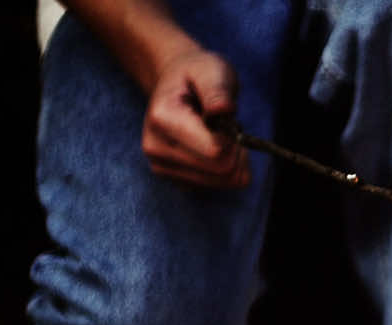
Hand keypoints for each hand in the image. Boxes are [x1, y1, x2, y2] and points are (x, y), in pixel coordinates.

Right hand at [142, 47, 247, 186]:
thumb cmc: (197, 76)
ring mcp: (163, 168)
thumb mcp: (211, 70)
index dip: (233, 138)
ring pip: (223, 182)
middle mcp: (155, 148)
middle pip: (222, 171)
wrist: (176, 86)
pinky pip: (219, 187)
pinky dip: (226, 169)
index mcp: (162, 119)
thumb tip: (223, 109)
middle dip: (236, 150)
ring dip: (233, 159)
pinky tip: (213, 148)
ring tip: (218, 135)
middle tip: (226, 127)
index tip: (227, 119)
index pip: (216, 152)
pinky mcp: (176, 181)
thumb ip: (217, 90)